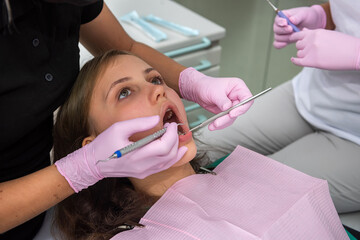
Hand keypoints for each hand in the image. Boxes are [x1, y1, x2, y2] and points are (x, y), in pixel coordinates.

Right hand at [55, 116, 186, 191]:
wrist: (93, 164)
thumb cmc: (104, 144)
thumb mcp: (118, 128)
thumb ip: (139, 123)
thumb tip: (157, 119)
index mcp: (136, 155)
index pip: (164, 146)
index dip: (171, 134)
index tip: (170, 124)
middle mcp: (143, 167)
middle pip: (169, 154)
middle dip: (175, 139)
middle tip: (171, 127)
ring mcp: (144, 172)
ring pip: (169, 162)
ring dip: (176, 148)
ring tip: (174, 135)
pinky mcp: (144, 174)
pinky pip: (164, 167)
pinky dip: (173, 158)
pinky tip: (177, 150)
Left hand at [179, 68, 252, 130]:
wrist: (198, 90)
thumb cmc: (207, 85)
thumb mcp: (214, 92)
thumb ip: (222, 100)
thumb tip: (227, 108)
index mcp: (238, 87)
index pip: (247, 98)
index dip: (242, 107)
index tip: (232, 113)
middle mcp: (237, 96)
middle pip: (239, 110)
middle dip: (228, 118)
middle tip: (218, 122)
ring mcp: (232, 105)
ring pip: (232, 117)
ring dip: (223, 122)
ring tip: (213, 125)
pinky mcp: (227, 112)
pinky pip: (226, 120)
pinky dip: (220, 124)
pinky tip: (213, 125)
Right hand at [273, 5, 325, 48]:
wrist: (311, 24)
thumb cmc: (306, 17)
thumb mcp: (304, 14)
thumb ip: (297, 17)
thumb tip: (291, 20)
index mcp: (282, 16)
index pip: (277, 19)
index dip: (280, 22)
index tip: (286, 23)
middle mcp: (279, 25)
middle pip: (276, 29)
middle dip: (283, 30)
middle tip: (292, 29)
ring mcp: (281, 34)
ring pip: (277, 37)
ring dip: (285, 37)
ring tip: (294, 35)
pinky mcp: (283, 40)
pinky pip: (277, 44)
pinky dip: (280, 45)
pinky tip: (285, 44)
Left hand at [289, 28, 359, 69]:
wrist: (354, 53)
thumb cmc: (343, 44)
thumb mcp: (328, 34)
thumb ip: (313, 33)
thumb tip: (302, 30)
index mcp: (316, 32)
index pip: (298, 34)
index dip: (295, 38)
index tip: (295, 41)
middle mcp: (311, 40)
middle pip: (298, 45)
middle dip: (302, 47)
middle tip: (310, 50)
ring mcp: (311, 51)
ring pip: (299, 54)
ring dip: (303, 55)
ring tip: (312, 56)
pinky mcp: (312, 61)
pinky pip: (298, 62)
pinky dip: (295, 61)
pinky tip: (294, 60)